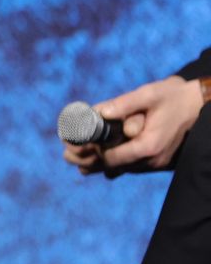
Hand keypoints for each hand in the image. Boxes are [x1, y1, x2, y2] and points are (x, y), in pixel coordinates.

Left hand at [62, 76, 202, 176]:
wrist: (200, 104)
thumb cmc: (174, 96)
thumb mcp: (148, 94)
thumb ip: (123, 104)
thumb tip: (98, 112)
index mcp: (149, 146)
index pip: (111, 159)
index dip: (90, 152)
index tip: (73, 143)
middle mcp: (152, 160)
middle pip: (112, 167)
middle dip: (88, 160)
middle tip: (66, 153)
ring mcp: (155, 163)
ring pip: (119, 169)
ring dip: (97, 163)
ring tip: (73, 156)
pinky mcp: (156, 161)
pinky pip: (129, 166)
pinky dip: (112, 162)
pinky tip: (94, 157)